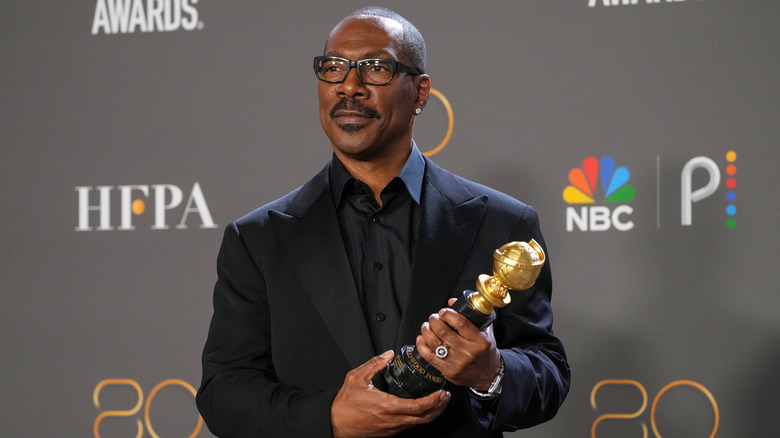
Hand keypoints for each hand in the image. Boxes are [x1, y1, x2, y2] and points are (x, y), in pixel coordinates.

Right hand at [330, 350, 450, 437]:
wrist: (335, 423)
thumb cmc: (344, 404)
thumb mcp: (356, 378)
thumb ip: (374, 364)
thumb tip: (388, 354)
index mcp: (387, 406)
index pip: (418, 407)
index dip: (434, 401)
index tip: (442, 393)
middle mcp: (392, 420)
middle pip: (424, 418)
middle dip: (439, 408)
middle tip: (446, 397)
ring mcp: (391, 428)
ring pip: (417, 424)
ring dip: (430, 414)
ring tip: (437, 402)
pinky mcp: (388, 433)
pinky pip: (408, 426)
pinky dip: (418, 418)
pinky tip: (419, 410)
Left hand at [416, 298, 500, 390]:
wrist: (488, 375)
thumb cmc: (485, 352)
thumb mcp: (485, 332)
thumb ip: (472, 315)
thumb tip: (452, 301)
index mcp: (479, 341)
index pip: (460, 323)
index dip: (448, 314)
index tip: (444, 312)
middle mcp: (468, 352)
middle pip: (443, 331)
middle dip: (434, 320)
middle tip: (434, 317)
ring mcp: (457, 363)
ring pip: (434, 343)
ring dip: (426, 331)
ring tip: (427, 326)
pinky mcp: (448, 371)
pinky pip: (429, 356)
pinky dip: (421, 345)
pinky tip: (421, 338)